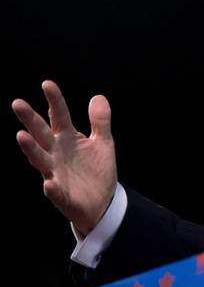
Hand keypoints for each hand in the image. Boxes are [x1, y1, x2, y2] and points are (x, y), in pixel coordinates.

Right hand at [12, 80, 117, 235]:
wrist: (102, 202)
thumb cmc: (97, 170)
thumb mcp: (103, 142)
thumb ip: (100, 121)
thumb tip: (97, 96)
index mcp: (67, 139)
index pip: (59, 116)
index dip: (55, 101)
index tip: (47, 84)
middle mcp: (56, 154)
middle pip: (41, 134)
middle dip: (30, 120)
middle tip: (18, 103)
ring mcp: (56, 174)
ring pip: (40, 160)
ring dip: (30, 149)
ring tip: (21, 135)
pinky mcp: (62, 196)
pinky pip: (55, 192)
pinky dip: (51, 188)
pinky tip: (49, 183)